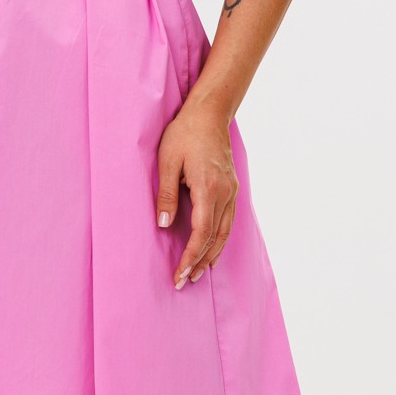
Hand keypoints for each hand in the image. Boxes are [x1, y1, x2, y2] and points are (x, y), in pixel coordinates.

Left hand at [155, 95, 238, 288]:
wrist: (210, 113)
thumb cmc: (185, 133)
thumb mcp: (167, 160)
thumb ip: (166, 193)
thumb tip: (163, 225)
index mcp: (208, 187)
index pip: (201, 232)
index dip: (190, 256)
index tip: (180, 273)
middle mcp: (225, 192)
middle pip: (215, 237)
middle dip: (200, 262)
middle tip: (185, 281)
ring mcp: (231, 191)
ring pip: (225, 232)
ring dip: (211, 254)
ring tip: (198, 273)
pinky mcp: (232, 188)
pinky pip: (228, 221)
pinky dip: (220, 239)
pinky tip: (211, 250)